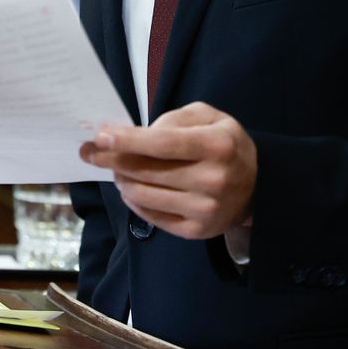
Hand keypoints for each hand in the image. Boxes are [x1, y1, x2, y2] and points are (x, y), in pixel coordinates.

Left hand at [79, 101, 256, 239]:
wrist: (257, 186)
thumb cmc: (224, 144)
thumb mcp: (208, 117)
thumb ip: (174, 119)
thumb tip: (135, 134)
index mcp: (217, 146)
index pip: (162, 143)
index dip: (127, 140)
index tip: (99, 136)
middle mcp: (213, 180)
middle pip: (147, 171)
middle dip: (112, 160)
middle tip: (91, 152)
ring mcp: (205, 209)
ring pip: (143, 194)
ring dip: (121, 180)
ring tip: (116, 169)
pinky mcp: (197, 231)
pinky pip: (151, 217)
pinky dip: (133, 201)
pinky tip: (130, 188)